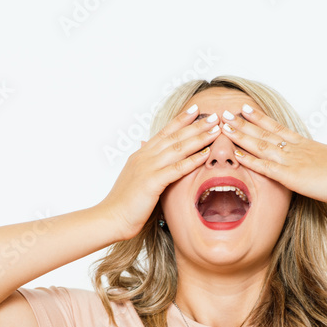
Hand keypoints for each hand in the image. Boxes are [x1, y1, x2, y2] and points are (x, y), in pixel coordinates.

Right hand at [97, 105, 220, 239]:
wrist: (111, 216)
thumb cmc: (124, 202)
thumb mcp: (134, 175)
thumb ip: (143, 160)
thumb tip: (144, 145)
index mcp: (141, 154)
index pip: (164, 132)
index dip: (181, 119)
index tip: (196, 109)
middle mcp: (145, 156)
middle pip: (174, 136)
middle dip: (196, 125)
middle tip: (214, 116)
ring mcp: (148, 167)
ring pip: (178, 148)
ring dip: (199, 138)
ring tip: (215, 130)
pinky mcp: (152, 182)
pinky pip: (176, 168)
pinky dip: (192, 160)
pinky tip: (206, 154)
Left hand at [219, 105, 326, 207]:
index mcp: (307, 144)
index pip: (278, 128)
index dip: (260, 119)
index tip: (245, 109)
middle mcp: (296, 149)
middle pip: (264, 133)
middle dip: (242, 124)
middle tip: (224, 114)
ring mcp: (292, 162)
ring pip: (260, 146)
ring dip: (240, 136)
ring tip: (223, 127)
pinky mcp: (291, 176)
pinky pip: (264, 167)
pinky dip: (248, 160)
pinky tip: (234, 154)